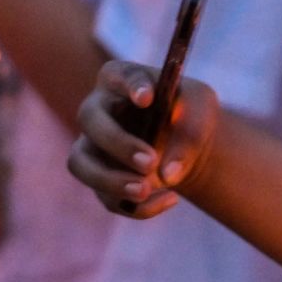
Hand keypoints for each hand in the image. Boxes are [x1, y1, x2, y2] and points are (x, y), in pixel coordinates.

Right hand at [67, 57, 216, 216]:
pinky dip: (138, 206)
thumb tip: (168, 174)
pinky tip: (172, 198)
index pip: (118, 75)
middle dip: (118, 143)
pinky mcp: (101, 179)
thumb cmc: (188, 115)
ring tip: (146, 189)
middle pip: (88, 120)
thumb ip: (190, 135)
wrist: (185, 141)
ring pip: (80, 164)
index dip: (129, 85)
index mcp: (120, 78)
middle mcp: (98, 110)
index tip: (147, 98)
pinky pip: (107, 198)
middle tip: (150, 162)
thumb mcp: (201, 114)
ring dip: (110, 181)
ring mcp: (93, 146)